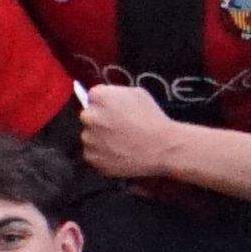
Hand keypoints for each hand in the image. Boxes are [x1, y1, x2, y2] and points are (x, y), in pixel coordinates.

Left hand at [71, 78, 186, 184]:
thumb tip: (107, 97)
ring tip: (120, 142)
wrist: (162, 148)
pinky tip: (118, 153)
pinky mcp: (92, 158)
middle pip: (88, 116)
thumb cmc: (152, 119)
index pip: (92, 97)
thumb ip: (116, 93)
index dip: (104, 103)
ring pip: (89, 136)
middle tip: (118, 127)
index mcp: (99, 97)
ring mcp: (89, 139)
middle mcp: (89, 116)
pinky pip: (92, 154)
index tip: (114, 110)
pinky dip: (102, 154)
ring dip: (99, 138)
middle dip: (100, 120)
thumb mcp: (137, 94)